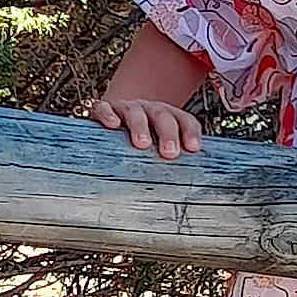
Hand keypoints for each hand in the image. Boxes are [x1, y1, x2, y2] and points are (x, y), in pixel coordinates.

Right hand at [88, 95, 202, 160]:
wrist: (107, 125)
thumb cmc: (135, 146)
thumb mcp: (155, 153)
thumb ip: (168, 163)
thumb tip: (186, 188)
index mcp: (167, 118)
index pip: (184, 120)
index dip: (190, 132)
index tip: (193, 148)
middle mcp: (148, 111)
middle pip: (162, 116)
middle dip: (167, 133)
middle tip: (170, 152)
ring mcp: (126, 109)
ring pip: (135, 112)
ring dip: (140, 126)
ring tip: (142, 143)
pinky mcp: (103, 110)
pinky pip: (105, 108)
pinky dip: (108, 115)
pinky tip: (113, 125)